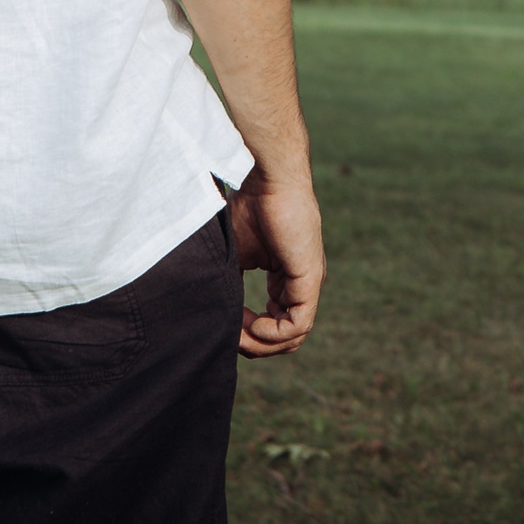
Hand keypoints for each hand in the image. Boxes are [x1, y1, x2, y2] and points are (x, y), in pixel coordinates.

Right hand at [226, 169, 322, 357]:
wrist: (266, 178)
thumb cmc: (248, 206)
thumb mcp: (234, 255)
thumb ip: (231, 283)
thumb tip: (214, 314)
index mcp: (285, 279)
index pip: (275, 323)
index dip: (248, 333)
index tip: (225, 324)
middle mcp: (300, 284)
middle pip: (285, 336)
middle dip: (255, 344)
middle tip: (230, 337)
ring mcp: (307, 282)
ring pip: (293, 336)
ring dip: (261, 342)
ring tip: (238, 332)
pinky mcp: (309, 278)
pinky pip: (298, 324)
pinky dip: (272, 334)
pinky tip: (251, 326)